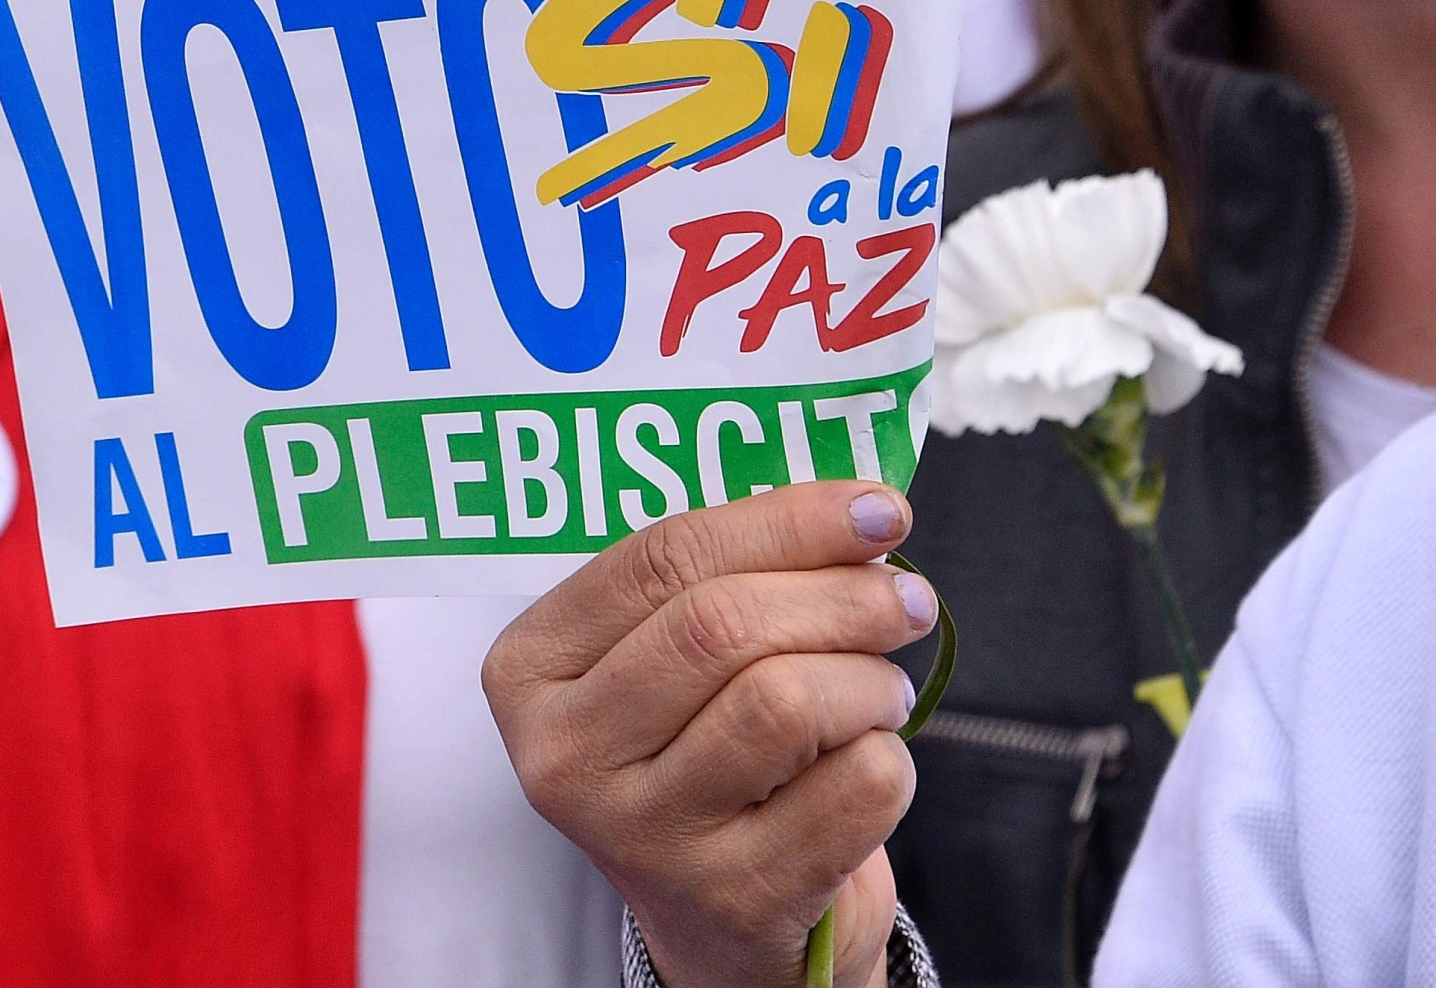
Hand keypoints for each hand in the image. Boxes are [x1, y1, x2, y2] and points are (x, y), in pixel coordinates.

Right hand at [482, 482, 935, 987]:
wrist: (724, 929)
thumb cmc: (700, 754)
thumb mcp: (667, 663)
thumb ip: (720, 581)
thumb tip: (856, 508)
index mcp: (529, 670)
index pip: (662, 558)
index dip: (784, 520)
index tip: (875, 505)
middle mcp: (565, 756)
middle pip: (723, 625)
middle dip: (840, 593)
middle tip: (906, 596)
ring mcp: (642, 837)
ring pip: (786, 701)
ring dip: (868, 680)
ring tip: (880, 688)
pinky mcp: (733, 899)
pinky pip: (853, 788)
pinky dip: (888, 759)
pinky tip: (870, 761)